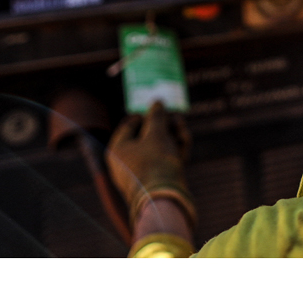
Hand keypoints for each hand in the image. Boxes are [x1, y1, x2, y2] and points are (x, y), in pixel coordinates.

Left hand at [106, 102, 195, 229]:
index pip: (130, 124)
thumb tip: (157, 102)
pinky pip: (162, 161)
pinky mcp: (153, 181)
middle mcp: (125, 161)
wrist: (163, 199)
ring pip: (157, 148)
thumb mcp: (157, 134)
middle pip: (146, 135)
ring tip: (184, 133)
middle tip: (178, 120)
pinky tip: (185, 148)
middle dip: (165, 126)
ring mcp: (139, 172)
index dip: (148, 115)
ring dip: (173, 137)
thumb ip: (157, 116)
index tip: (163, 111)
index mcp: (117, 148)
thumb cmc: (155, 162)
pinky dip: (173, 153)